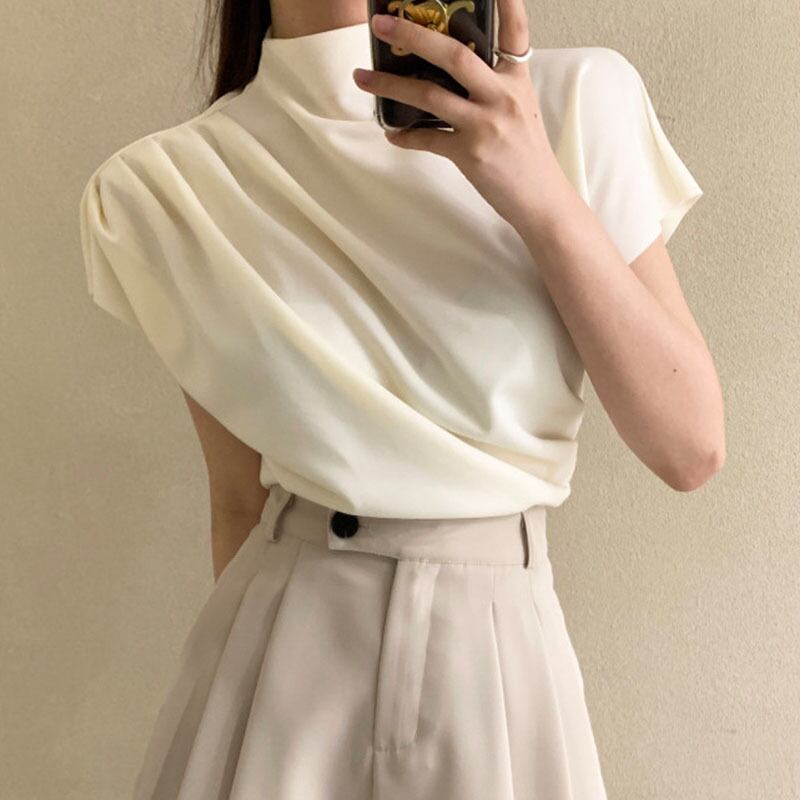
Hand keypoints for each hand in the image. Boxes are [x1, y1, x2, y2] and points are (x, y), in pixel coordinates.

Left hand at [353, 0, 570, 233]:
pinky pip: (427, 140)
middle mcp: (501, 96)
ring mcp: (485, 125)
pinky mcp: (470, 154)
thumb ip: (493, 87)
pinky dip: (405, 137)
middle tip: (382, 25)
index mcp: (516, 80)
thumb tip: (451, 75)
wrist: (541, 200)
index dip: (505, 3)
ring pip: (429, 95)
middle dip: (414, 36)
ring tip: (363, 79)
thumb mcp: (521, 110)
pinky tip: (392, 134)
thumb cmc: (527, 155)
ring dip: (390, 86)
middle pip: (454, 55)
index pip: (514, 32)